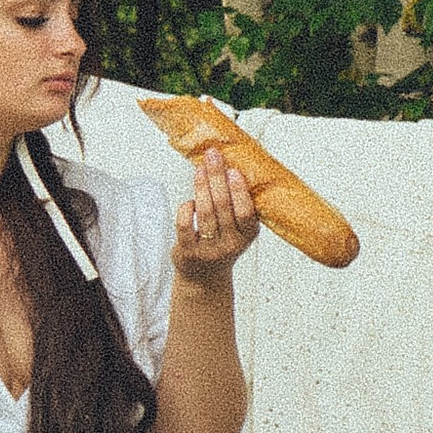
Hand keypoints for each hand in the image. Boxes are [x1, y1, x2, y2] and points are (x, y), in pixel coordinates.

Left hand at [172, 145, 259, 283]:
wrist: (204, 276)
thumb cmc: (222, 243)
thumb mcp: (238, 228)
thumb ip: (238, 205)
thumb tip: (230, 166)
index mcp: (248, 235)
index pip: (246, 213)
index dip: (239, 191)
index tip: (233, 170)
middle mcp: (231, 244)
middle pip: (224, 206)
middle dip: (217, 177)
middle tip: (213, 156)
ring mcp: (209, 250)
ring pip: (205, 212)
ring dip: (202, 187)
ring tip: (200, 169)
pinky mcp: (189, 252)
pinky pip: (184, 224)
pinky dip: (186, 208)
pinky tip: (190, 200)